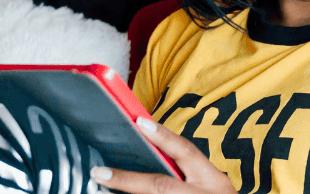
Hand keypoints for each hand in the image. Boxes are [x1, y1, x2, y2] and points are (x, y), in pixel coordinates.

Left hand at [90, 117, 236, 193]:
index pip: (187, 152)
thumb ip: (186, 170)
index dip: (164, 136)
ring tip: (98, 190)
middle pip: (160, 186)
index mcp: (211, 179)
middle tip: (100, 173)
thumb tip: (151, 148)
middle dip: (128, 180)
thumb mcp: (211, 184)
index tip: (140, 122)